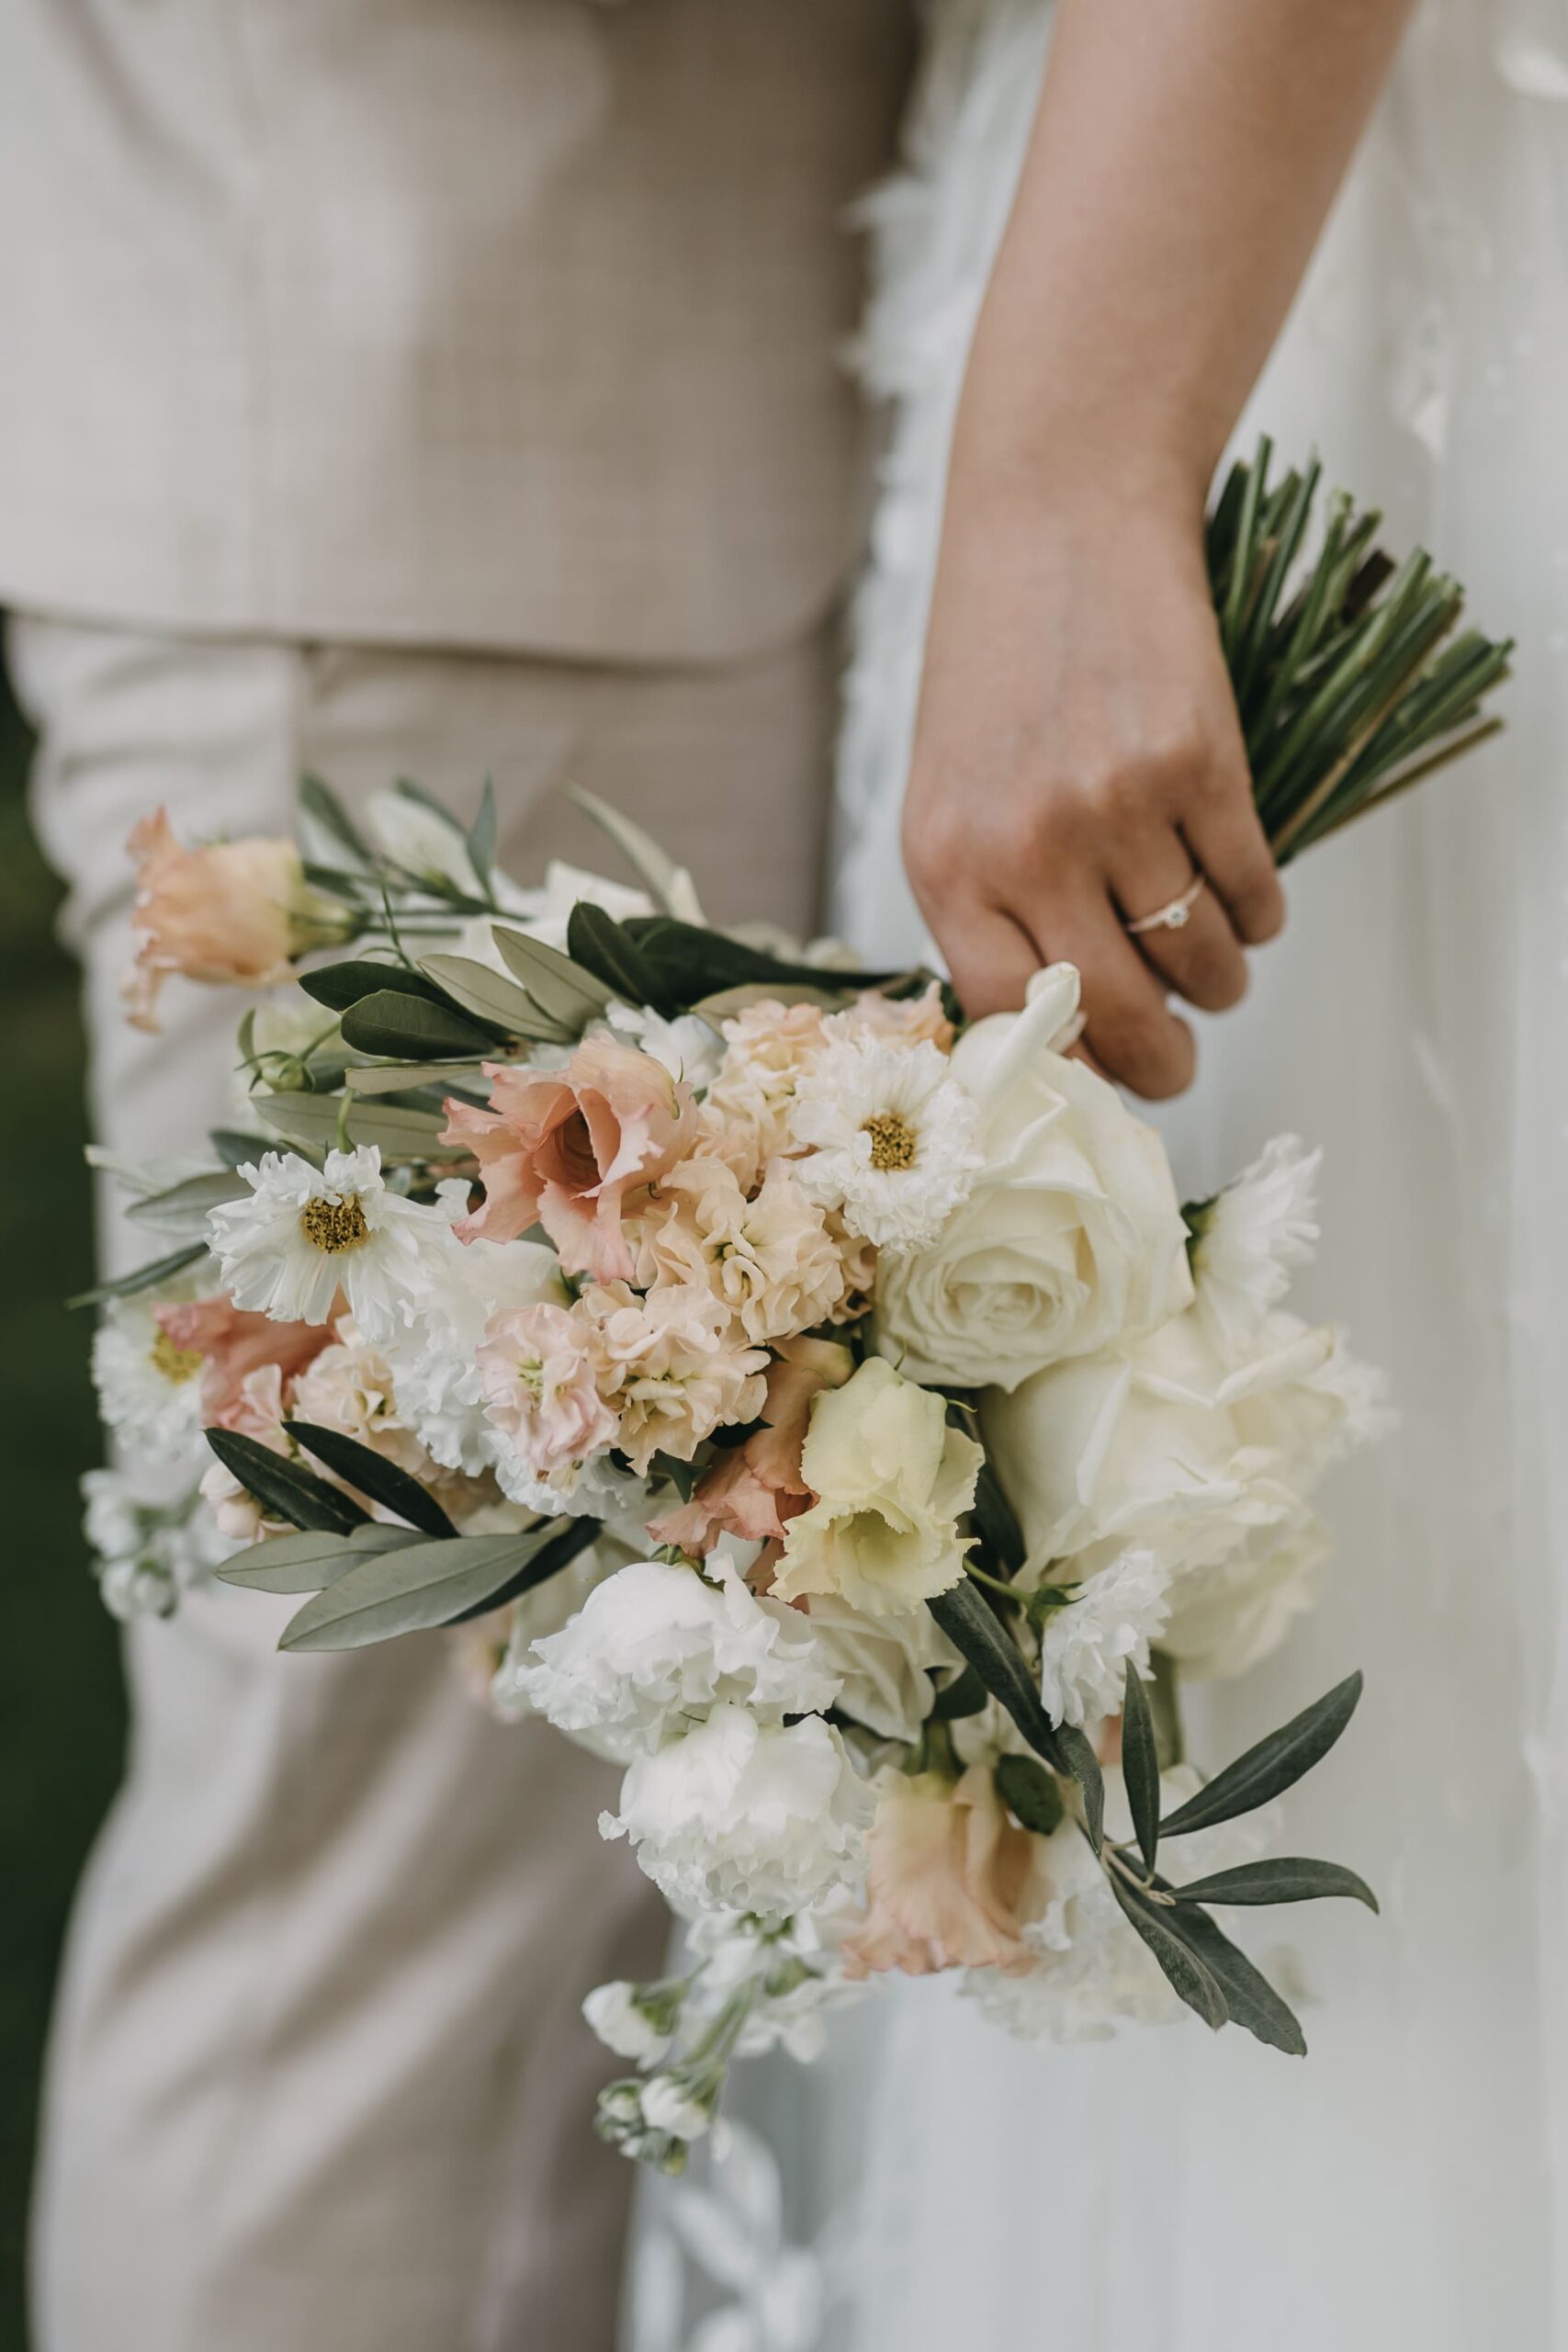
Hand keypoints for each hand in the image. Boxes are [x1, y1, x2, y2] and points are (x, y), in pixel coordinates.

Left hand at [903, 463, 1285, 1096]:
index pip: (1013, 1019)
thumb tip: (1058, 1029)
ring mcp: (1114, 805)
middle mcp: (1024, 847)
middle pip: (1118, 1012)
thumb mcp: (953, 793)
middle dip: (1164, 1063)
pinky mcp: (1200, 761)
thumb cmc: (999, 663)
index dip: (1072, 1067)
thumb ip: (989, 904)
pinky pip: (1251, 887)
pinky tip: (1250, 899)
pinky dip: (1262, 911)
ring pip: (1199, 957)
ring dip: (1222, 980)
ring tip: (1219, 964)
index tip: (1102, 1081)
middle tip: (1182, 1066)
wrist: (1057, 515)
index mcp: (944, 865)